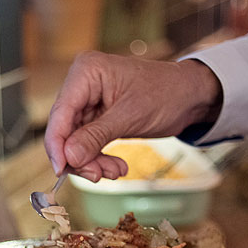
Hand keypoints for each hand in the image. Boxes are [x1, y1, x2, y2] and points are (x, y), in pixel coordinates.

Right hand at [44, 52, 221, 180]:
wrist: (190, 96)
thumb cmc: (166, 93)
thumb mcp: (130, 117)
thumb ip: (96, 137)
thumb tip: (69, 158)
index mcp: (86, 72)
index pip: (60, 113)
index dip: (57, 145)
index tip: (61, 171)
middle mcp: (82, 85)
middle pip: (65, 131)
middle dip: (80, 157)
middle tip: (98, 175)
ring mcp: (88, 102)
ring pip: (75, 142)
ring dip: (92, 162)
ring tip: (115, 171)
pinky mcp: (97, 118)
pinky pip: (88, 144)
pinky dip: (100, 159)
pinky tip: (117, 167)